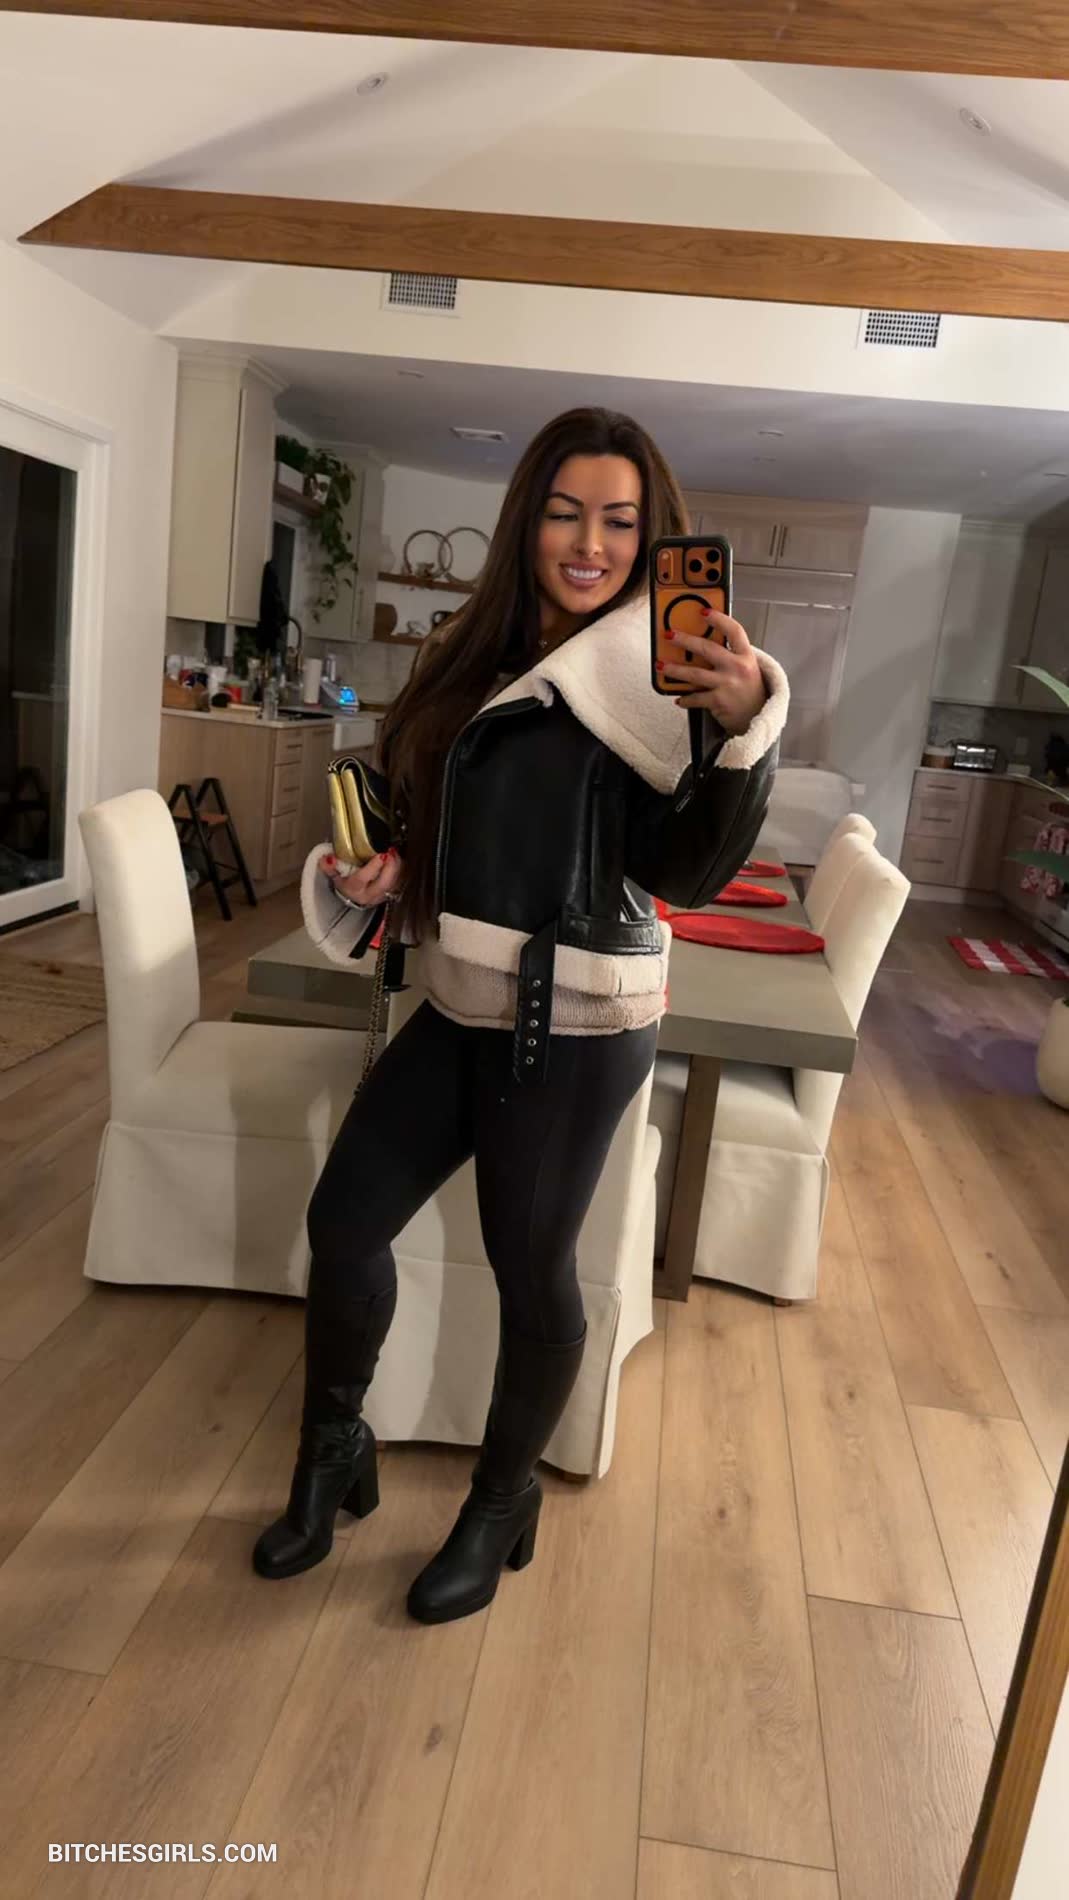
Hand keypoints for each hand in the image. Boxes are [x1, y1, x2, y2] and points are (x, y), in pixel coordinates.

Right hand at [319, 847, 402, 906]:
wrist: (355, 897)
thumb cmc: (346, 883)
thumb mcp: (335, 876)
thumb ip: (330, 867)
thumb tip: (327, 859)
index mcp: (355, 889)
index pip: (363, 879)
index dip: (372, 868)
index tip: (380, 855)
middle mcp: (370, 894)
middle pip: (383, 883)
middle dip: (390, 867)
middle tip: (391, 851)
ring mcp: (383, 894)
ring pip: (394, 882)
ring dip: (397, 867)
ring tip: (395, 852)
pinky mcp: (392, 892)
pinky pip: (400, 881)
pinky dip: (401, 869)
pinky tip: (398, 859)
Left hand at [658, 610, 765, 733]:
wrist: (759, 717)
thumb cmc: (749, 691)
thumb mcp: (747, 668)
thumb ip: (730, 655)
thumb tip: (701, 644)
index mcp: (746, 656)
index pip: (734, 631)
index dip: (719, 619)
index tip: (704, 612)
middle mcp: (738, 668)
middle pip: (707, 648)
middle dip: (685, 640)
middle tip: (670, 635)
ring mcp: (728, 684)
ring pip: (695, 674)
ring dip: (675, 669)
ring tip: (661, 665)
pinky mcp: (719, 701)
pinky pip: (695, 697)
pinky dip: (685, 699)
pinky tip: (679, 698)